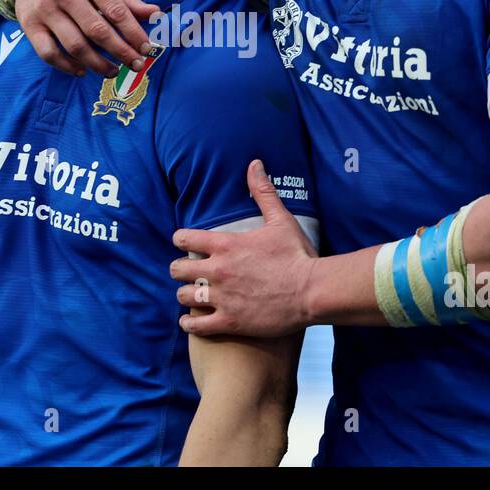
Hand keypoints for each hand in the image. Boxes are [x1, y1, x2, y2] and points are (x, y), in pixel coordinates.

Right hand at [17, 0, 160, 76]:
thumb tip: (155, 14)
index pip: (116, 11)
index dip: (133, 33)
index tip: (146, 49)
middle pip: (97, 31)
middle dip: (121, 52)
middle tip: (136, 65)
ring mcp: (45, 10)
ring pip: (74, 46)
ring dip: (98, 64)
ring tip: (113, 71)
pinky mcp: (29, 25)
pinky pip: (49, 53)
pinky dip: (67, 66)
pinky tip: (82, 70)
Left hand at [170, 160, 317, 338]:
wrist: (312, 291)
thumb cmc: (298, 255)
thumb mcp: (280, 220)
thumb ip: (263, 192)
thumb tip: (254, 164)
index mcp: (226, 245)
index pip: (184, 238)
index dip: (181, 240)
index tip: (185, 244)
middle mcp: (218, 270)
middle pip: (177, 269)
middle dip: (180, 269)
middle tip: (187, 272)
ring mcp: (222, 298)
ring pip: (183, 296)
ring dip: (186, 295)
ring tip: (191, 295)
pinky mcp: (229, 322)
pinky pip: (195, 325)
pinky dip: (189, 323)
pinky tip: (191, 321)